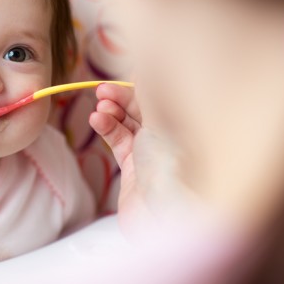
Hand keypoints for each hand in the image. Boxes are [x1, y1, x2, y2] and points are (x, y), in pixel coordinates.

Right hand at [90, 84, 192, 233]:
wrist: (167, 221)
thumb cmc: (174, 170)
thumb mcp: (162, 122)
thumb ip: (150, 93)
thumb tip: (147, 62)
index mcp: (186, 121)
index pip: (162, 93)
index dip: (141, 82)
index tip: (122, 73)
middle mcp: (171, 135)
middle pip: (143, 106)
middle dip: (121, 96)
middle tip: (102, 89)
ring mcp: (152, 153)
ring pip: (128, 123)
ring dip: (111, 112)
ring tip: (99, 107)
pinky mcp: (134, 170)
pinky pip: (118, 142)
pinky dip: (107, 129)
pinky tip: (96, 120)